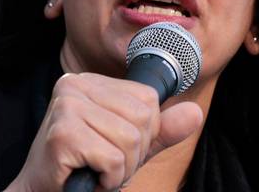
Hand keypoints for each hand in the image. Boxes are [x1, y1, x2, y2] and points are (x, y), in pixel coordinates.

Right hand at [5, 73, 203, 190]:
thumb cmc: (85, 168)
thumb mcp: (129, 146)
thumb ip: (160, 131)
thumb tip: (194, 113)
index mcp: (90, 81)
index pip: (147, 99)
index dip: (143, 133)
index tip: (115, 147)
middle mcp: (74, 85)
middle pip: (142, 119)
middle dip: (132, 154)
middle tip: (104, 163)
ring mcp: (67, 107)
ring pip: (130, 140)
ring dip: (120, 168)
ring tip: (96, 170)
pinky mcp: (63, 134)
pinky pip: (113, 158)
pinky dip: (108, 178)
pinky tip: (88, 177)